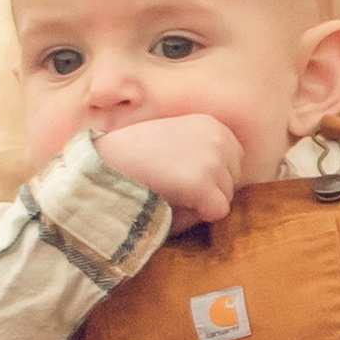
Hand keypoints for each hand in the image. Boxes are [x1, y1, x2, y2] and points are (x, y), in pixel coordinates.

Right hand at [89, 108, 247, 233]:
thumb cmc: (132, 155)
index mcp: (212, 123)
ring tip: (169, 194)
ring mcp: (213, 160)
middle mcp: (218, 137)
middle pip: (233, 181)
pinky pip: (217, 212)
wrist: (104, 162)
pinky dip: (196, 216)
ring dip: (201, 204)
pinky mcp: (202, 183)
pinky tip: (171, 203)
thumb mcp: (174, 138)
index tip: (184, 178)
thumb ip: (201, 151)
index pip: (235, 161)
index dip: (212, 176)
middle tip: (174, 189)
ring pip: (226, 198)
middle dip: (210, 191)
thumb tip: (225, 181)